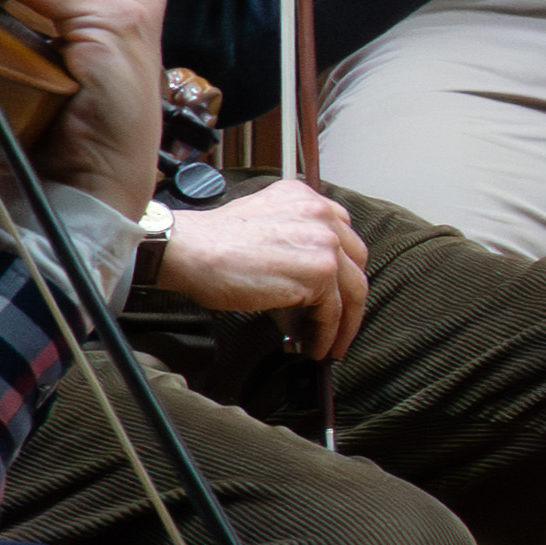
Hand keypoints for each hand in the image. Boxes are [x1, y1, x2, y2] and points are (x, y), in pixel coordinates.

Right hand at [139, 179, 371, 351]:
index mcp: (307, 198)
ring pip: (352, 291)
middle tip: (341, 326)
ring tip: (331, 346)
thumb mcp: (263, 227)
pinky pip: (333, 311)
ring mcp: (324, 240)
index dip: (342, 273)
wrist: (191, 250)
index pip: (342, 239)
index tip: (338, 296)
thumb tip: (309, 291)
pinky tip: (315, 346)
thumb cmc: (212, 244)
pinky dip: (327, 334)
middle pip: (355, 264)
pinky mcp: (319, 271)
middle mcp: (321, 213)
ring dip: (344, 325)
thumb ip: (293, 244)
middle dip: (350, 301)